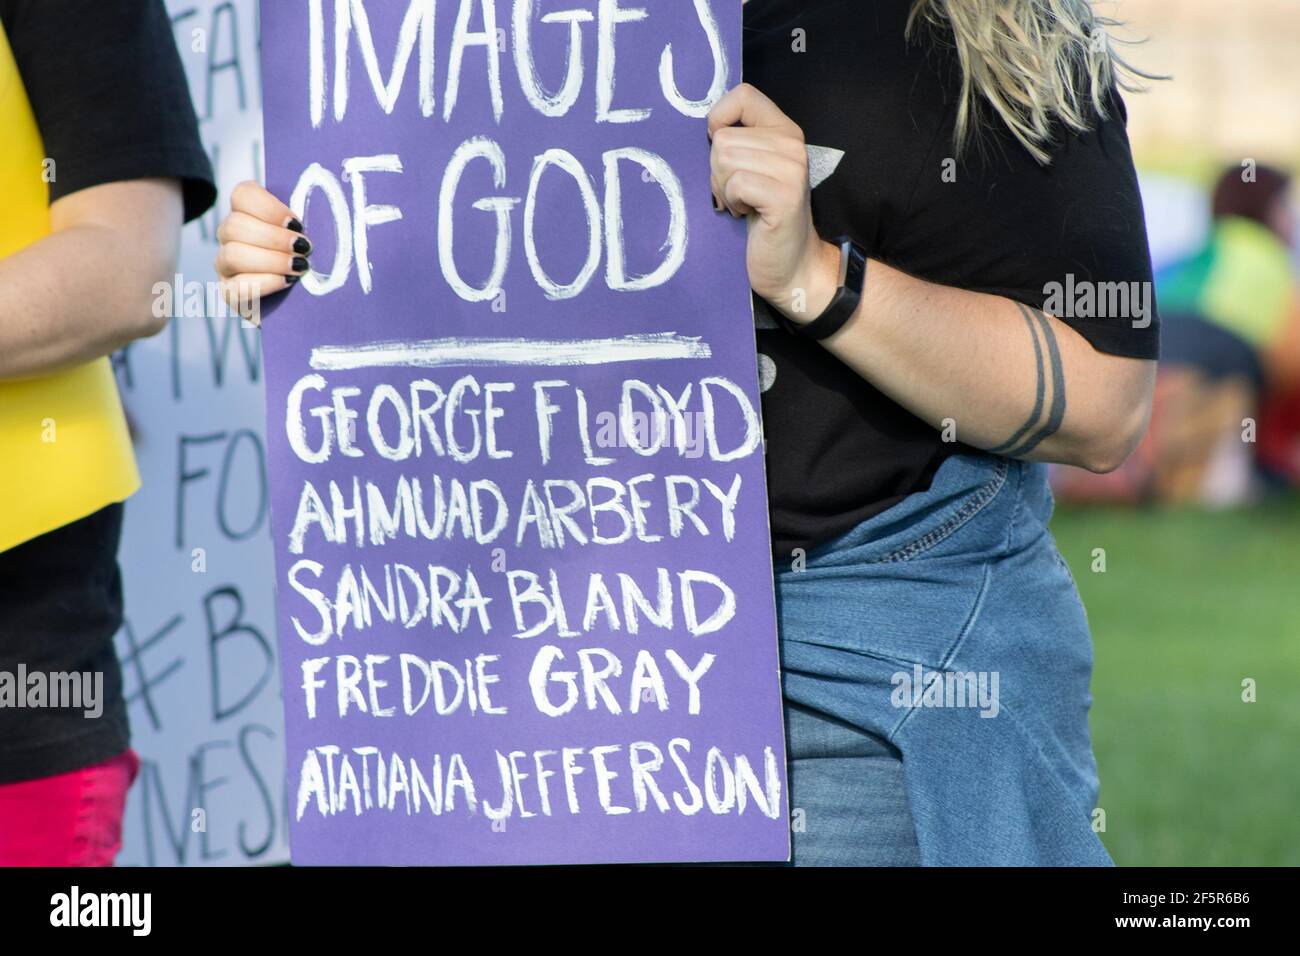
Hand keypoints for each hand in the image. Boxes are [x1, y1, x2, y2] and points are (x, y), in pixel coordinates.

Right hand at [215, 181, 311, 323]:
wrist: (313, 305)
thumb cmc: (316, 265)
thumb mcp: (313, 238)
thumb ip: (310, 221)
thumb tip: (326, 208)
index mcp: (249, 213)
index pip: (242, 194)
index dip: (268, 207)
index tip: (297, 223)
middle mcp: (231, 236)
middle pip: (235, 225)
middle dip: (274, 238)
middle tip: (303, 249)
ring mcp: (226, 265)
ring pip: (233, 254)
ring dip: (271, 260)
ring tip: (299, 267)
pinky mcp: (229, 293)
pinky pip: (236, 287)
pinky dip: (265, 283)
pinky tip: (287, 282)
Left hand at [706, 83, 838, 322]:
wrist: (791, 265)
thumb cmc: (762, 219)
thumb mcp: (752, 170)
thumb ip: (737, 143)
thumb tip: (706, 129)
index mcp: (784, 130)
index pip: (743, 96)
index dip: (719, 120)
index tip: (721, 151)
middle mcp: (791, 144)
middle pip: (722, 138)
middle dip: (717, 171)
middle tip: (737, 194)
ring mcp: (791, 169)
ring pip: (725, 159)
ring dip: (724, 189)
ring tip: (742, 204)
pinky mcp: (784, 196)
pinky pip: (735, 184)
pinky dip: (732, 202)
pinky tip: (746, 214)